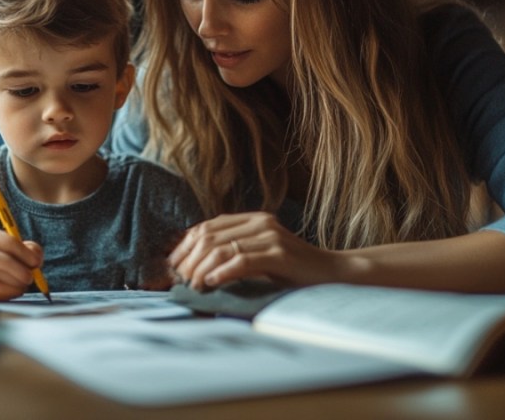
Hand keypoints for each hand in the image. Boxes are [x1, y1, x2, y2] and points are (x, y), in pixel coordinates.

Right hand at [0, 225, 43, 300]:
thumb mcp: (1, 245)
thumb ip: (25, 248)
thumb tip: (36, 258)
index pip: (8, 242)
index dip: (26, 254)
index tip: (36, 263)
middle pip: (4, 262)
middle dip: (22, 273)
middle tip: (30, 279)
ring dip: (16, 287)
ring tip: (21, 287)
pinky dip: (4, 296)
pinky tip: (9, 293)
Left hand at [168, 212, 342, 289]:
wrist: (332, 274)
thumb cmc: (293, 272)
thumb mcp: (258, 258)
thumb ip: (232, 254)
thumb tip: (193, 268)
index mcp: (252, 219)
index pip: (206, 227)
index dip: (185, 246)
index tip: (172, 266)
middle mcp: (259, 222)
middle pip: (210, 236)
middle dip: (189, 259)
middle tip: (179, 280)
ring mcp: (270, 235)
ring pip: (221, 248)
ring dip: (201, 268)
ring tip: (193, 285)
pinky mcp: (279, 253)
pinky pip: (242, 260)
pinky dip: (222, 272)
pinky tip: (211, 283)